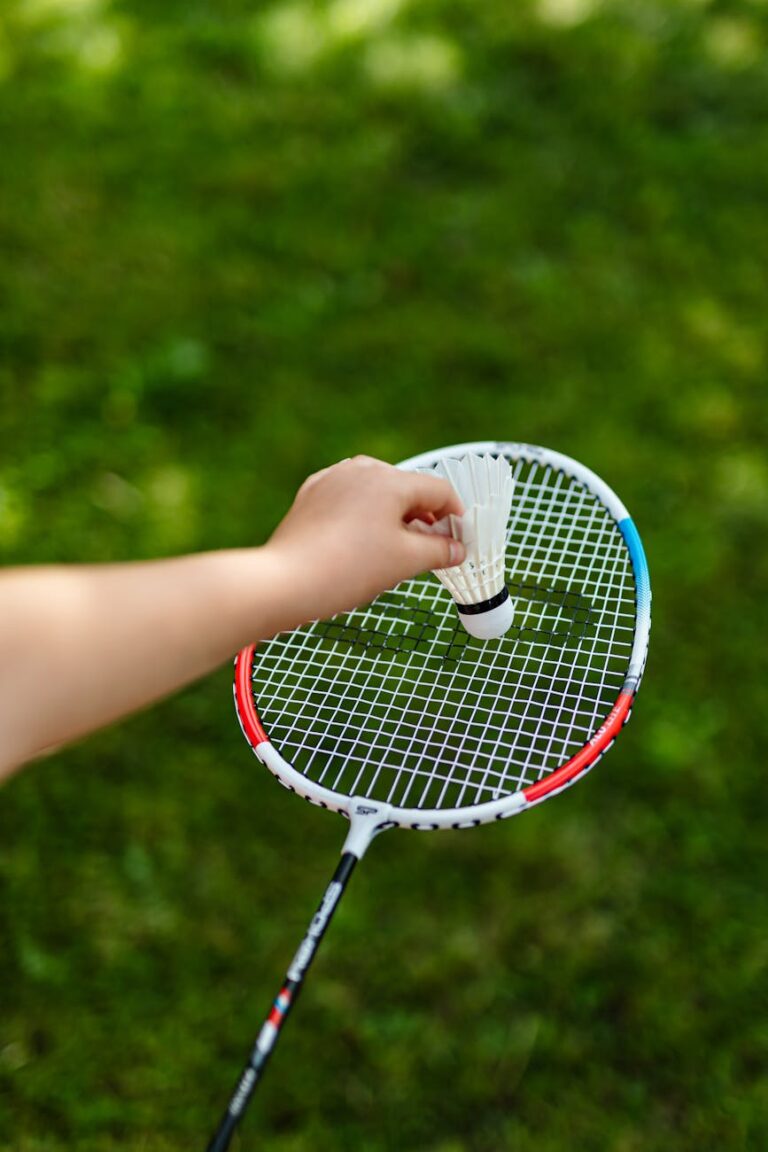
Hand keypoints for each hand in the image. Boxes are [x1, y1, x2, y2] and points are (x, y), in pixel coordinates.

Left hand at [264, 455, 465, 624]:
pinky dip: (364, 516)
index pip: (438, 490)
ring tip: (397, 548)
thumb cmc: (348, 569)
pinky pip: (349, 499)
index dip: (456, 515)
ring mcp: (333, 479)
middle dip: (424, 516)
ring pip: (377, 492)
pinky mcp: (312, 494)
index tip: (460, 539)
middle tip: (432, 547)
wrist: (287, 581)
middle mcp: (360, 469)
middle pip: (407, 488)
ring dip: (394, 516)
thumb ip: (439, 551)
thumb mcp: (405, 561)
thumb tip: (456, 550)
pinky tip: (363, 542)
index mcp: (389, 479)